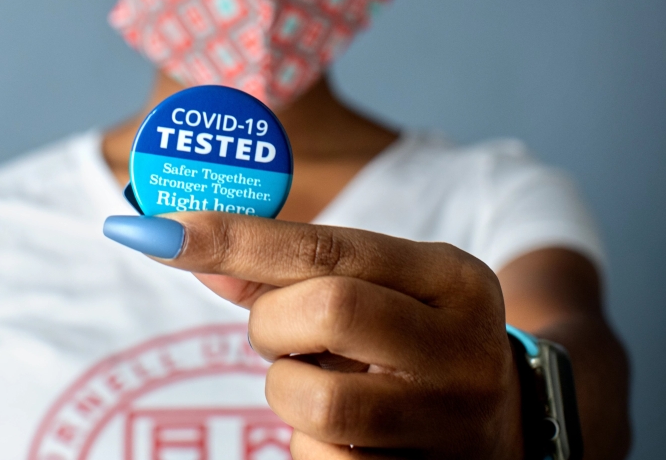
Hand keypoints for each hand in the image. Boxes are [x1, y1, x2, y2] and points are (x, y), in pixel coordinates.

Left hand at [108, 212, 523, 458]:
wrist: (505, 429)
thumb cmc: (414, 340)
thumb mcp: (376, 288)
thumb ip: (287, 268)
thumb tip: (185, 242)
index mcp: (450, 277)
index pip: (328, 245)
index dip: (238, 236)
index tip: (161, 227)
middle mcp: (460, 345)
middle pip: (325, 308)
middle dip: (272, 320)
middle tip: (282, 331)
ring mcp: (448, 422)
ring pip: (315, 396)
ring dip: (285, 385)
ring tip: (317, 378)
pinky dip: (307, 440)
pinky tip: (341, 428)